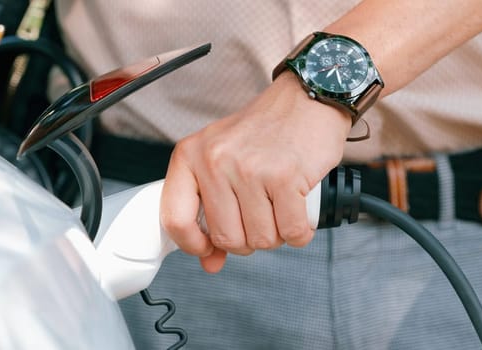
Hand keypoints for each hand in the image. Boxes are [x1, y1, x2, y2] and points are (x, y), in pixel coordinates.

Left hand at [160, 72, 352, 272]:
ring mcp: (249, 169)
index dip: (192, 244)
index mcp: (190, 155)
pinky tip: (298, 212)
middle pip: (226, 238)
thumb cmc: (263, 132)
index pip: (174, 218)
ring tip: (279, 208)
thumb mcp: (223, 161)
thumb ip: (211, 212)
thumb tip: (210, 261)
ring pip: (261, 239)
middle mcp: (215, 161)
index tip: (208, 247)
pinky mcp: (284, 177)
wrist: (306, 100)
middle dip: (248, 239)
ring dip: (276, 234)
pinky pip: (291, 232)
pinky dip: (299, 232)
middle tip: (259, 217)